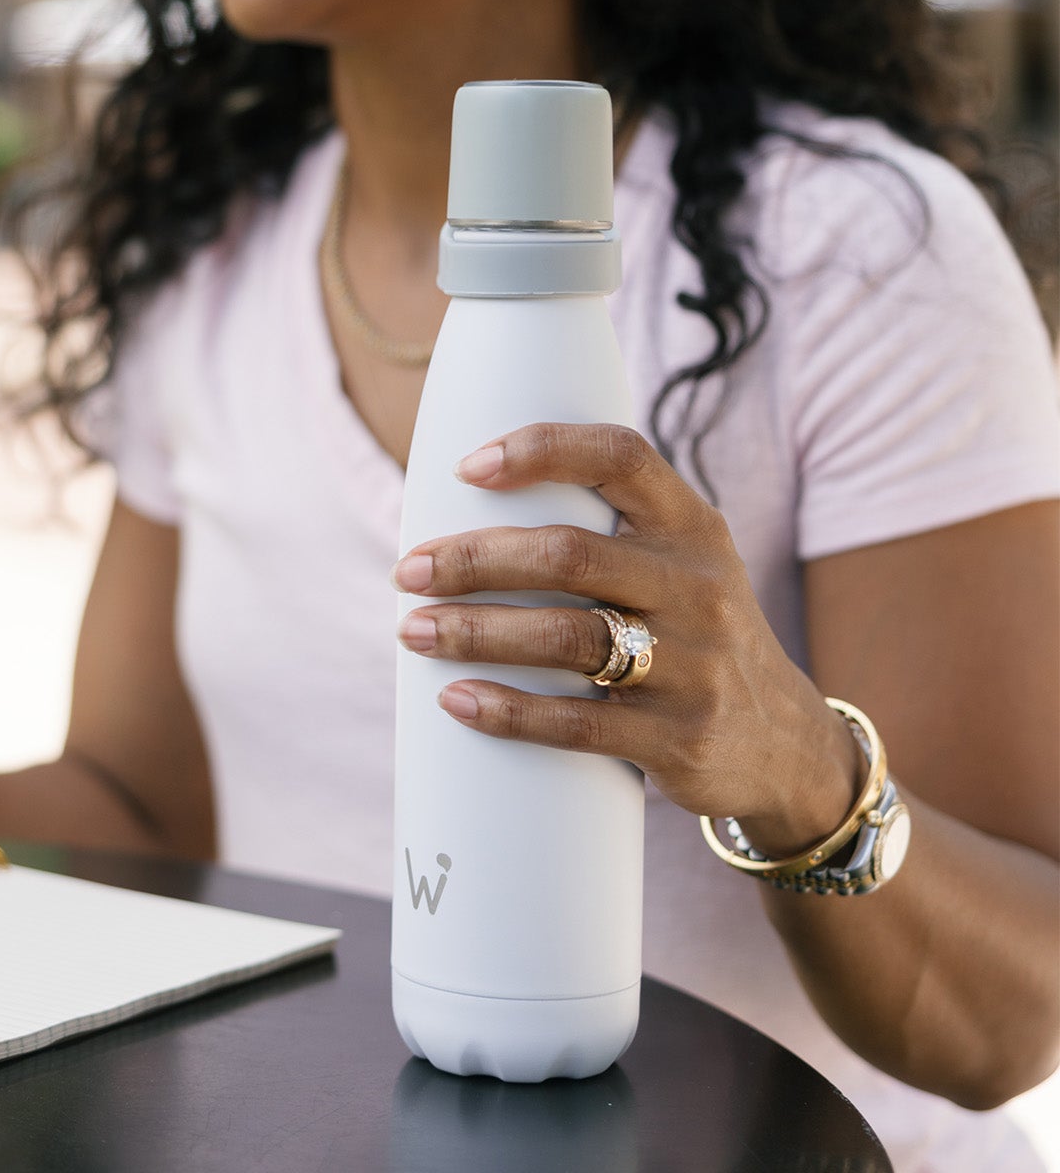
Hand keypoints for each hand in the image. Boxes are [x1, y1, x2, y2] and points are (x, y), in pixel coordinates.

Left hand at [394, 423, 859, 855]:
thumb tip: (469, 500)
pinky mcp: (678, 737)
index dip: (542, 450)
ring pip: (565, 637)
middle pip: (568, 554)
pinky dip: (507, 710)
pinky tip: (456, 699)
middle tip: (409, 570)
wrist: (785, 744)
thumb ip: (608, 526)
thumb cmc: (694, 632)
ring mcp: (693, 665)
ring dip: (475, 632)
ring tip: (413, 631)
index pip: (620, 457)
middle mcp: (697, 586)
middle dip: (475, 559)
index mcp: (692, 526)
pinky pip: (577, 722)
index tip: (467, 467)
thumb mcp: (682, 562)